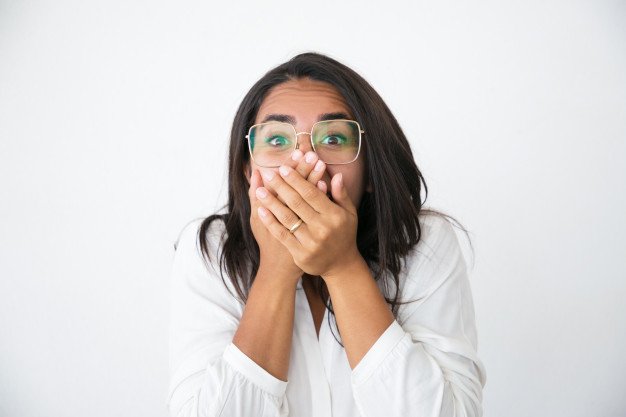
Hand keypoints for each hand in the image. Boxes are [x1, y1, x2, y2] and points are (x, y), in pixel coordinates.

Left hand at [255, 162, 361, 279]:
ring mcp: (311, 242)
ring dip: (271, 202)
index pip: (311, 193)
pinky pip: (282, 234)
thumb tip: (337, 175)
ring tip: (260, 190)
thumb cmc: (344, 233)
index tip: (284, 168)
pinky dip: (270, 222)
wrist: (340, 265)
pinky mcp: (300, 254)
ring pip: (287, 218)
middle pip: (297, 203)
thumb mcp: (349, 213)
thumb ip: (341, 194)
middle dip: (281, 187)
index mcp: (334, 215)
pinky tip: (261, 210)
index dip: (297, 180)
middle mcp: (323, 228)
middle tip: (269, 174)